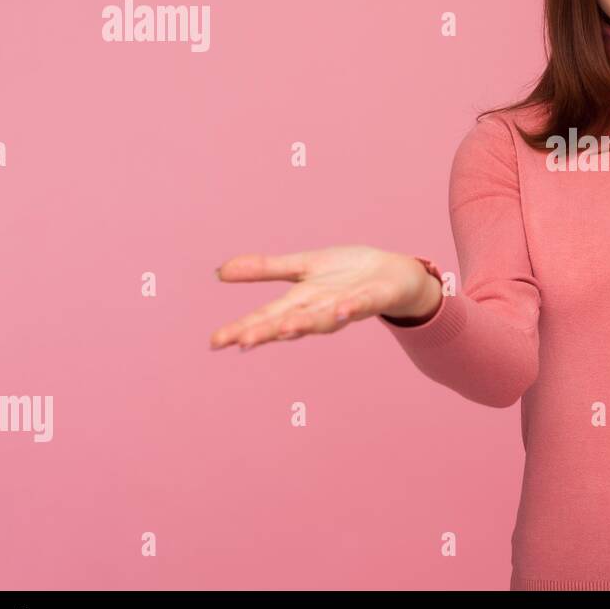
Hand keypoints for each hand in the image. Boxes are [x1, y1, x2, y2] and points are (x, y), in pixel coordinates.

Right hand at [209, 246, 440, 351]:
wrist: (394, 274)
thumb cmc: (346, 274)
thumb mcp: (301, 267)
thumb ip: (264, 270)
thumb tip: (219, 272)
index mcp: (301, 303)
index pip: (265, 318)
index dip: (241, 328)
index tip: (215, 342)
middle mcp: (320, 309)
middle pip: (290, 323)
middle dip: (267, 332)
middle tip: (242, 341)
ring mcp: (348, 306)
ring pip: (324, 319)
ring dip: (305, 324)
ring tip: (284, 328)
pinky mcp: (374, 298)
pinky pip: (362, 304)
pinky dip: (352, 307)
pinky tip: (342, 308)